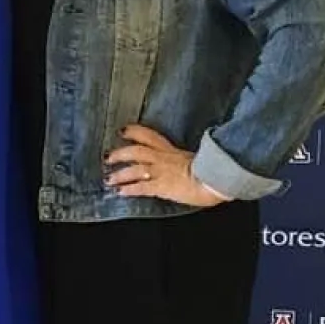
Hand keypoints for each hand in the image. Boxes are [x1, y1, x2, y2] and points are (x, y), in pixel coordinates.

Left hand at [105, 125, 230, 205]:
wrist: (216, 179)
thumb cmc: (213, 171)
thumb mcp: (199, 160)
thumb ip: (189, 160)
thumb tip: (192, 162)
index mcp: (172, 150)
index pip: (150, 136)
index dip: (134, 132)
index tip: (123, 131)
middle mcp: (163, 158)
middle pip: (136, 150)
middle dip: (120, 153)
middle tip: (108, 156)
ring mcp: (161, 172)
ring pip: (134, 169)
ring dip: (120, 174)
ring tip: (109, 179)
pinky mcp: (161, 186)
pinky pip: (141, 187)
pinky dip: (129, 189)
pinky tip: (121, 192)